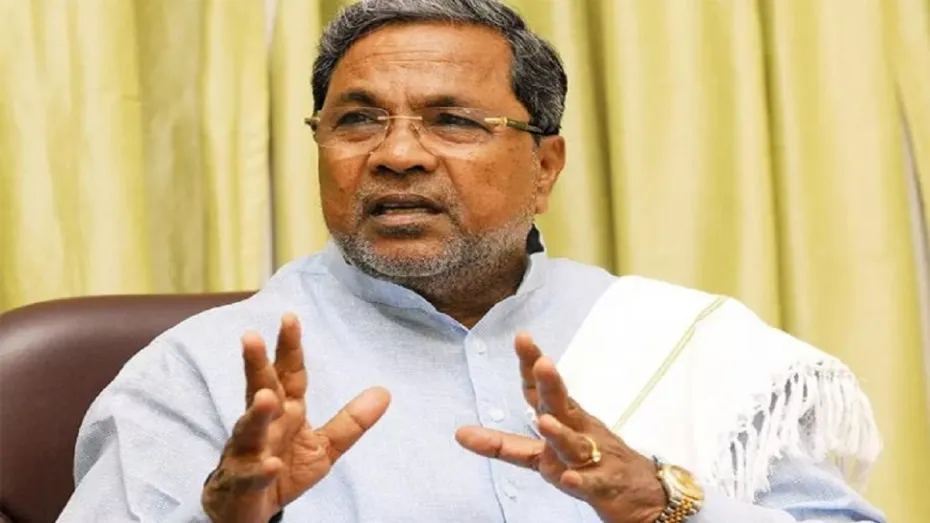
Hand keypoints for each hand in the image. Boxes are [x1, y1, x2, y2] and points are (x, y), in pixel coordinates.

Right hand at [201, 313, 390, 522]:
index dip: (289, 347)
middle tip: (250, 337)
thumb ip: (351, 422)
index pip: (288, 374)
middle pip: (259, 390)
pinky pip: (250, 476)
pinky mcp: (241, 484)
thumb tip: (385, 392)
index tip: (290, 317)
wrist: (247, 511)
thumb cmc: (282, 471)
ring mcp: (247, 454)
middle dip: (255, 365)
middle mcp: (264, 426)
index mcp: (286, 412)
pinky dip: (260, 470)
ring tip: (266, 397)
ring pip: (248, 430)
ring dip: (256, 414)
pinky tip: (271, 464)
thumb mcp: (323, 446)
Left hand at [455, 332, 665, 522]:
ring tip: (544, 422)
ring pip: (574, 444)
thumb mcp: (544, 454)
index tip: (522, 338)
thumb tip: (459, 433)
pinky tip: (571, 478)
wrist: (645, 495)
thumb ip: (504, 445)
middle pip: (562, 406)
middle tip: (542, 363)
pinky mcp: (606, 485)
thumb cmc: (591, 463)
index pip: (543, 391)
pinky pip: (593, 482)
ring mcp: (594, 458)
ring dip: (560, 434)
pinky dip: (583, 480)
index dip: (531, 366)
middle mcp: (579, 432)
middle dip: (551, 385)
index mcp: (565, 420)